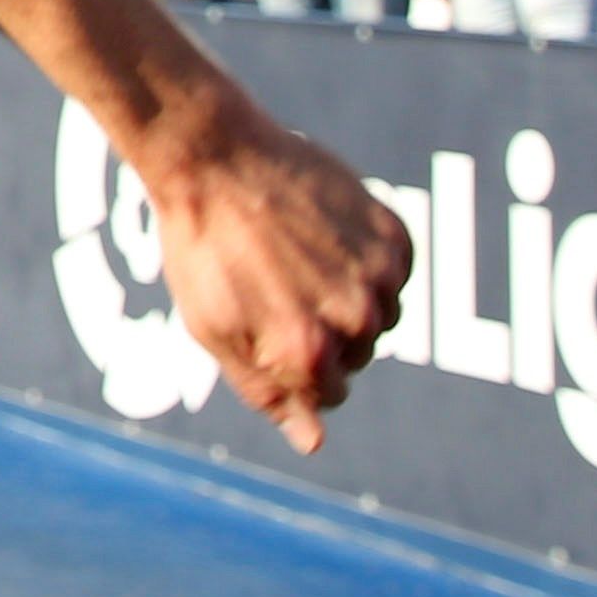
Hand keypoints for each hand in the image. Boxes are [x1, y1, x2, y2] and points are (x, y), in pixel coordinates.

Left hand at [144, 89, 411, 451]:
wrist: (213, 155)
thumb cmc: (203, 248)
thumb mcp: (216, 331)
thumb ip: (269, 393)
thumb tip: (314, 442)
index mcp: (310, 354)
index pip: (330, 394)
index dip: (294, 362)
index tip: (264, 321)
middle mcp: (356, 320)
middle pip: (358, 355)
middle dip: (322, 332)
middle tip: (274, 281)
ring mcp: (380, 275)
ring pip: (380, 316)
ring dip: (346, 296)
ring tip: (294, 255)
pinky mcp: (393, 235)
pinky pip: (394, 274)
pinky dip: (366, 262)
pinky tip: (321, 235)